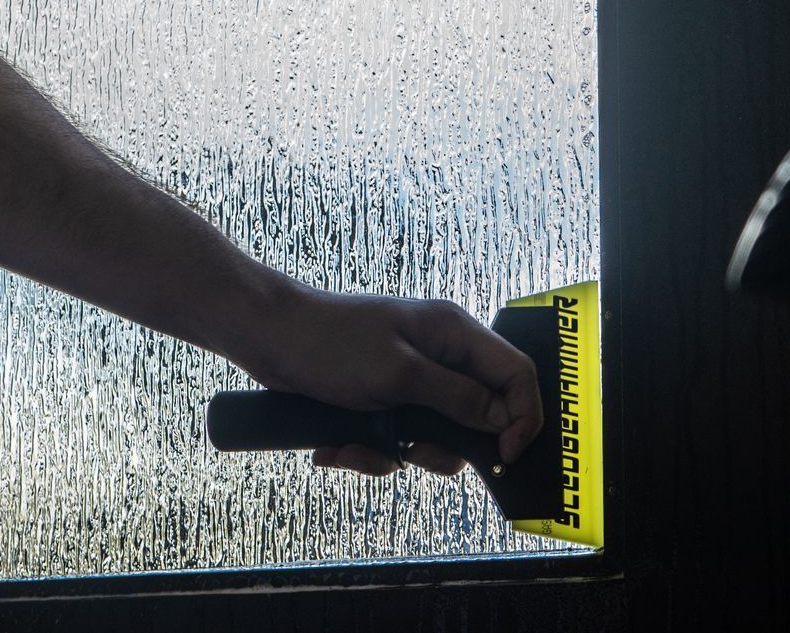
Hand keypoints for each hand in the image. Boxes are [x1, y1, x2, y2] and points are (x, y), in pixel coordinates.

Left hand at [242, 286, 541, 479]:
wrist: (266, 339)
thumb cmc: (329, 342)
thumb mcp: (399, 375)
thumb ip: (457, 398)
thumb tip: (505, 420)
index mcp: (453, 332)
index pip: (516, 374)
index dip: (522, 418)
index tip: (505, 457)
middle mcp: (440, 353)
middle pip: (478, 415)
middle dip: (442, 447)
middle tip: (414, 456)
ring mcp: (412, 377)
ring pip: (434, 436)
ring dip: (396, 454)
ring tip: (354, 447)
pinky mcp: (385, 398)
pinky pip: (398, 439)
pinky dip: (369, 449)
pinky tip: (337, 446)